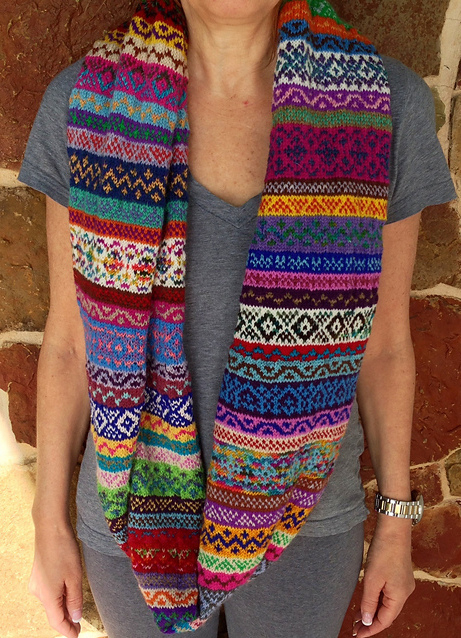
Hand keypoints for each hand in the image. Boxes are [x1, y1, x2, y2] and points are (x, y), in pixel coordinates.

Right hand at [29, 522, 82, 637]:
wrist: (50, 527)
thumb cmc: (64, 550)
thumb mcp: (75, 576)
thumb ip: (75, 599)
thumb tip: (75, 617)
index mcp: (47, 595)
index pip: (57, 622)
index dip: (67, 630)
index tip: (77, 635)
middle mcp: (38, 592)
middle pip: (52, 612)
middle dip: (66, 620)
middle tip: (79, 625)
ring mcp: (36, 583)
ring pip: (50, 602)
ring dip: (62, 607)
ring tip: (76, 608)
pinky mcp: (38, 574)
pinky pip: (48, 592)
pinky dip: (58, 596)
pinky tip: (68, 593)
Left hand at [353, 517, 414, 636]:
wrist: (394, 530)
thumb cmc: (383, 552)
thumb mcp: (372, 579)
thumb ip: (369, 601)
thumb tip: (366, 620)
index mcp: (400, 596)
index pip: (385, 620)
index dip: (371, 629)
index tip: (358, 635)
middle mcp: (405, 592)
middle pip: (387, 614)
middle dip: (371, 622)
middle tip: (355, 628)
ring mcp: (403, 583)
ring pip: (388, 604)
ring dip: (374, 611)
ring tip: (358, 617)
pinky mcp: (400, 575)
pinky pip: (389, 594)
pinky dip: (378, 600)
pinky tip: (368, 601)